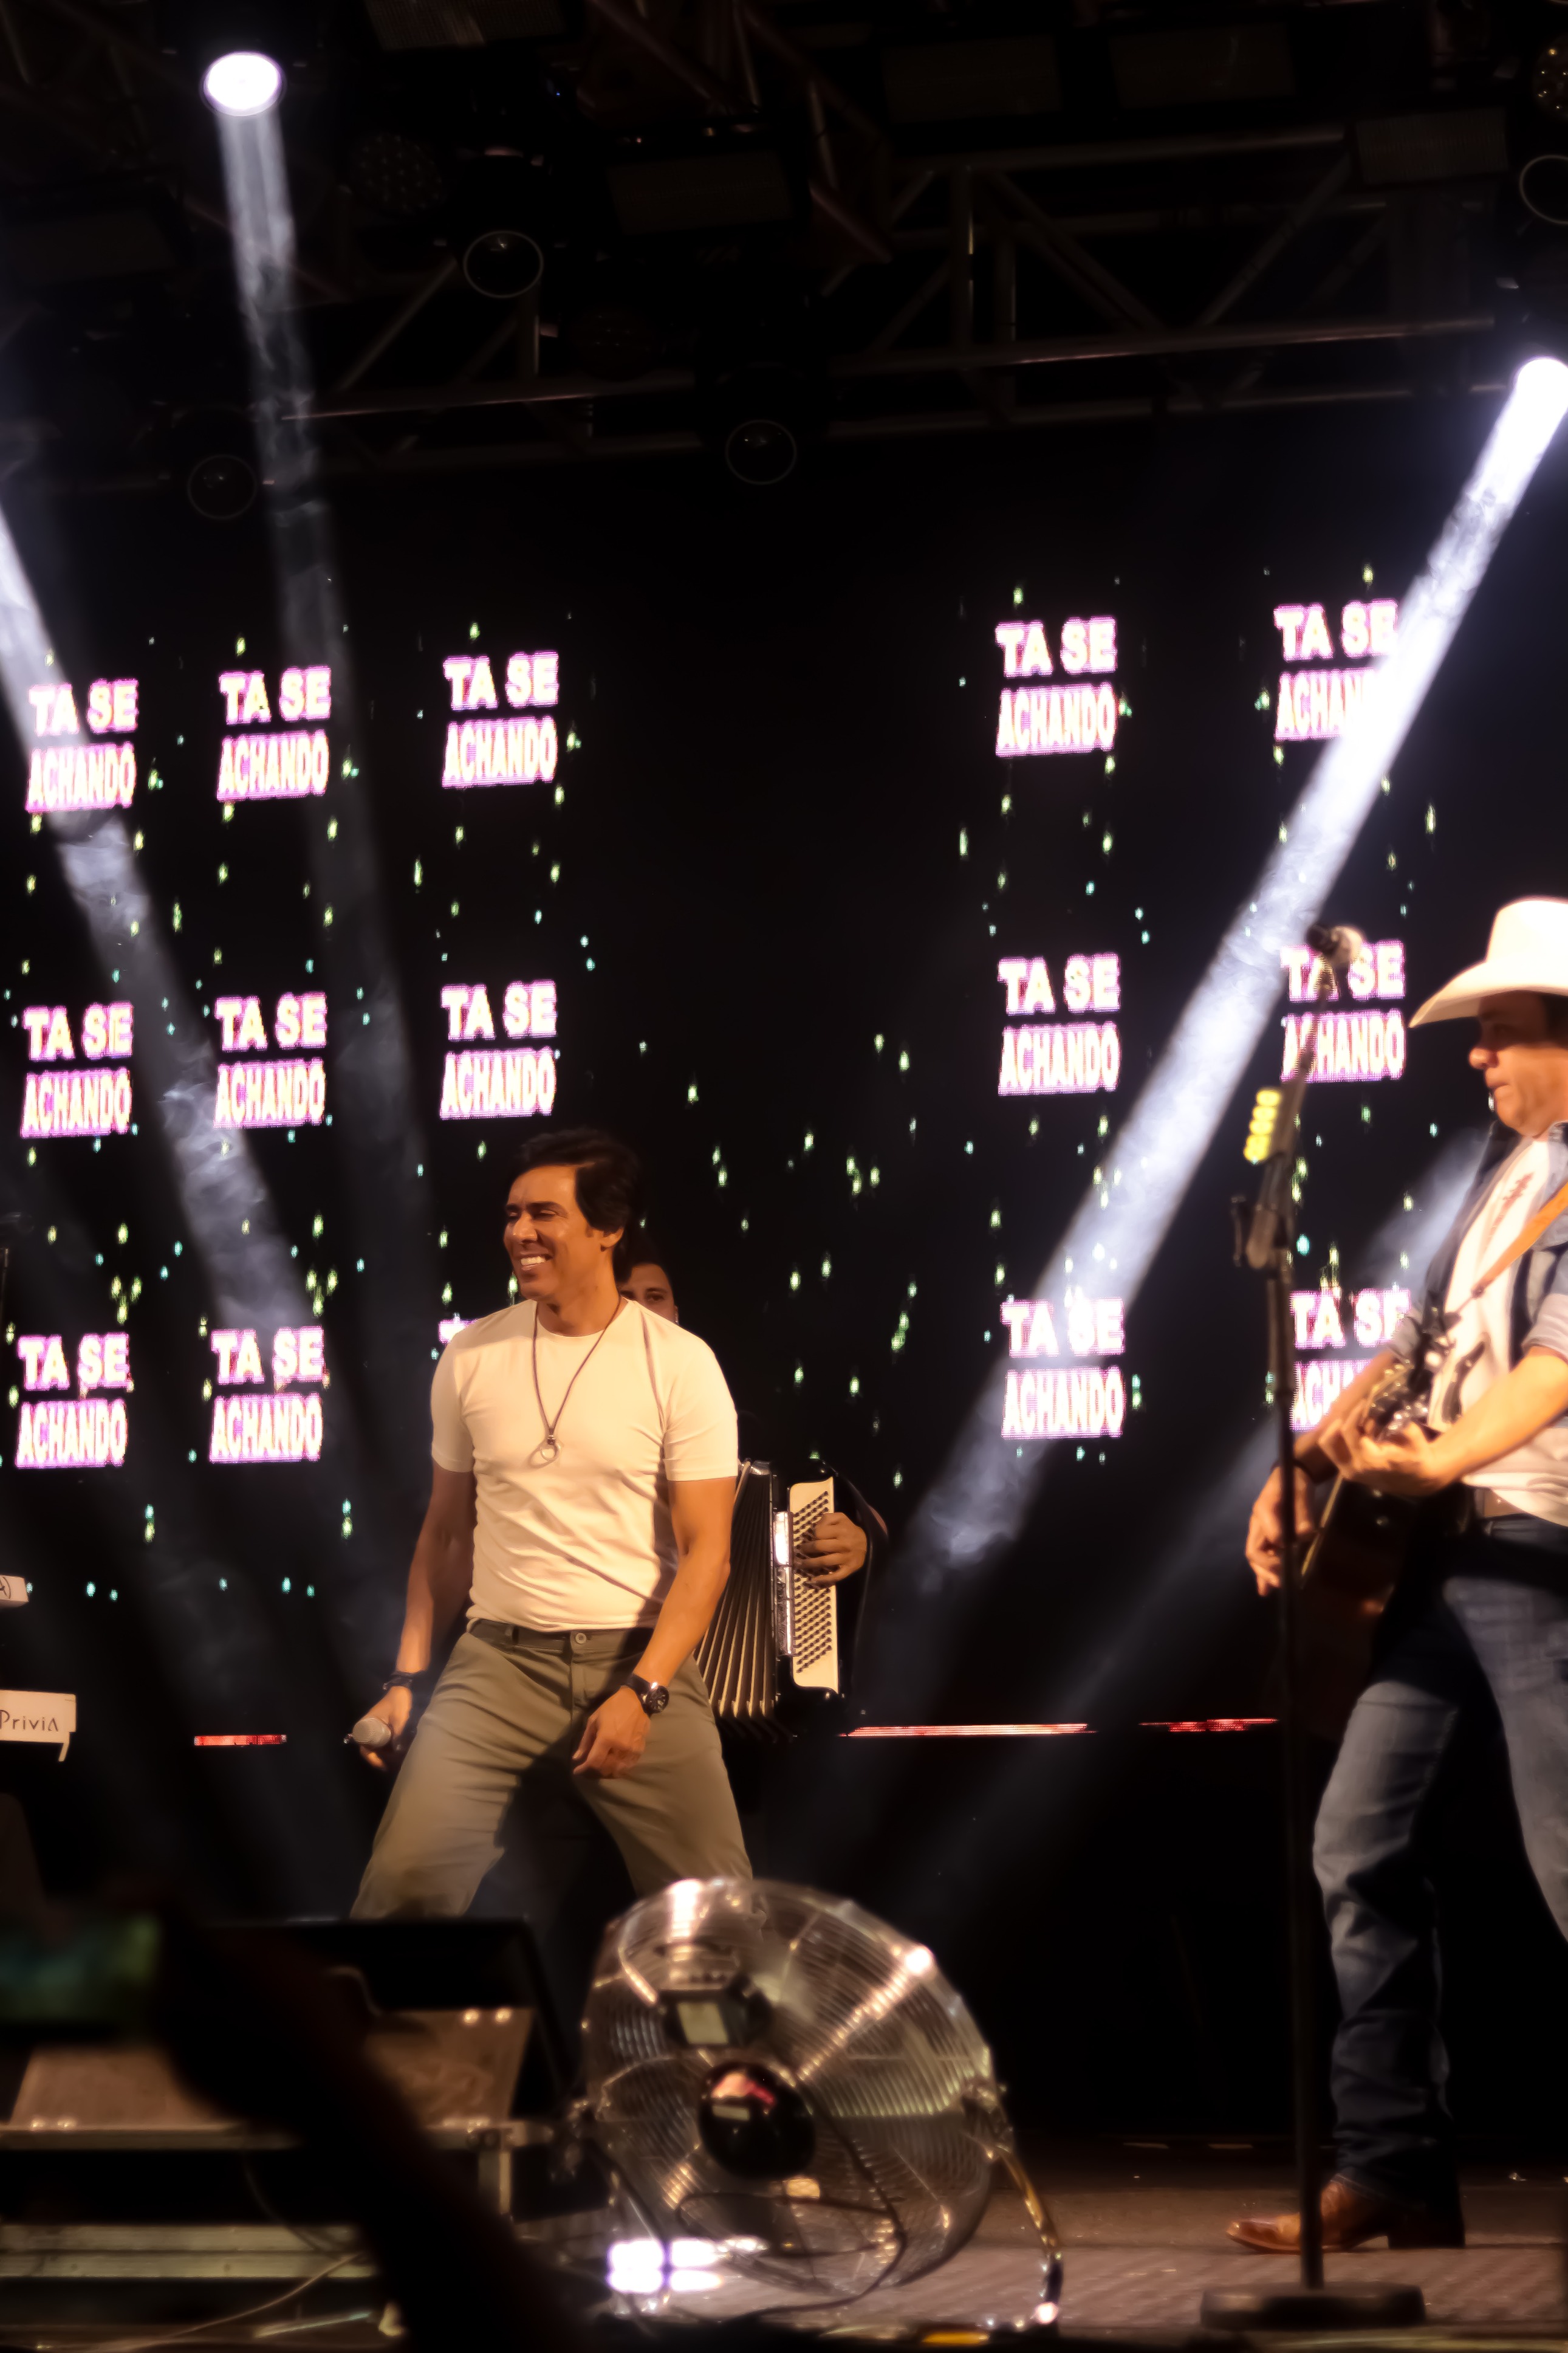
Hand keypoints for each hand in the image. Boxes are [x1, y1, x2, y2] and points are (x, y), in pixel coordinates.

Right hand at [356, 1684, 411, 1771]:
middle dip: (380, 1759)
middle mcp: (369, 1727)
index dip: (372, 1758)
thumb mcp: (400, 1718)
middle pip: (370, 1749)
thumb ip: (399, 1735)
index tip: (383, 1764)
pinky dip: (390, 1749)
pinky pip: (384, 1742)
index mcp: (367, 1723)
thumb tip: (398, 1753)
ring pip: (378, 1746)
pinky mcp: (384, 1728)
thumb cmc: (400, 1702)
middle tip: (391, 1767)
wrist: (406, 1688)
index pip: (364, 1746)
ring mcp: (376, 1728)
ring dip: (386, 1755)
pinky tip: (399, 1754)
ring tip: (397, 1763)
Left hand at [573, 1684, 648, 1778]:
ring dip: (606, 1772)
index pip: (594, 1762)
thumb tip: (577, 1758)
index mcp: (607, 1738)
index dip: (584, 1769)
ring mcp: (632, 1750)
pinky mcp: (640, 1750)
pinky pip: (628, 1766)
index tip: (577, 1770)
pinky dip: (619, 1770)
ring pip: (617, 1770)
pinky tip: (613, 1766)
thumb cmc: (612, 1708)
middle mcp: (620, 1747)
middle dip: (594, 1771)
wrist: (635, 1700)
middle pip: (605, 1769)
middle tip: (589, 1767)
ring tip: (600, 1768)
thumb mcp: (593, 1721)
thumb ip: (585, 1741)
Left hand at [798, 1512, 867, 1582]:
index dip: (812, 1535)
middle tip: (800, 1551)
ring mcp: (846, 1558)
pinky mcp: (849, 1569)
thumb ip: (826, 1518)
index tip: (809, 1537)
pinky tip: (813, 1580)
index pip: (819, 1532)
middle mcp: (844, 1544)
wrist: (867, 1542)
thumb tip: (813, 1528)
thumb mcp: (840, 1517)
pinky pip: (835, 1576)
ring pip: (824, 1562)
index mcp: (841, 1529)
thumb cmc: (849, 1529)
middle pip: (819, 1547)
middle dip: (806, 1549)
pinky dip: (824, 1579)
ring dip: (809, 1564)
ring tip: (800, 1564)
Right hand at [1245, 1466, 1319, 1595]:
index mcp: (1263, 1510)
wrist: (1290, 1476)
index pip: (1269, 1535)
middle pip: (1254, 1551)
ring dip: (1263, 1574)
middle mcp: (1257, 1523)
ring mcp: (1259, 1532)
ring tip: (1271, 1589)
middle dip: (1267, 1568)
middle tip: (1281, 1581)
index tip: (1293, 1553)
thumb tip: (1305, 1536)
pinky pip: (1261, 1557)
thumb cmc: (1295, 1483)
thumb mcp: (1301, 1494)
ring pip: (1256, 1557)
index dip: (1280, 1547)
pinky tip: (1264, 1589)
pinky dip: (1262, 1573)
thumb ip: (1303, 1514)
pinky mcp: (1265, 1538)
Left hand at [1320, 1411, 1447, 1497]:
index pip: (1348, 1431)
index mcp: (1369, 1460)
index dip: (1354, 1413)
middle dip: (1340, 1422)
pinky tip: (1359, 1432)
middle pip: (1328, 1441)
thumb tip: (1388, 1408)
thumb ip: (1401, 1423)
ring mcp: (1348, 1472)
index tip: (1363, 1402)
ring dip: (1338, 1431)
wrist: (1418, 1480)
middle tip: (1355, 1413)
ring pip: (1328, 1447)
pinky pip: (1334, 1452)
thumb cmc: (1416, 1457)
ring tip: (1357, 1422)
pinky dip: (1341, 1439)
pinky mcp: (1347, 1472)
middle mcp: (1354, 1468)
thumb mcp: (1415, 1438)